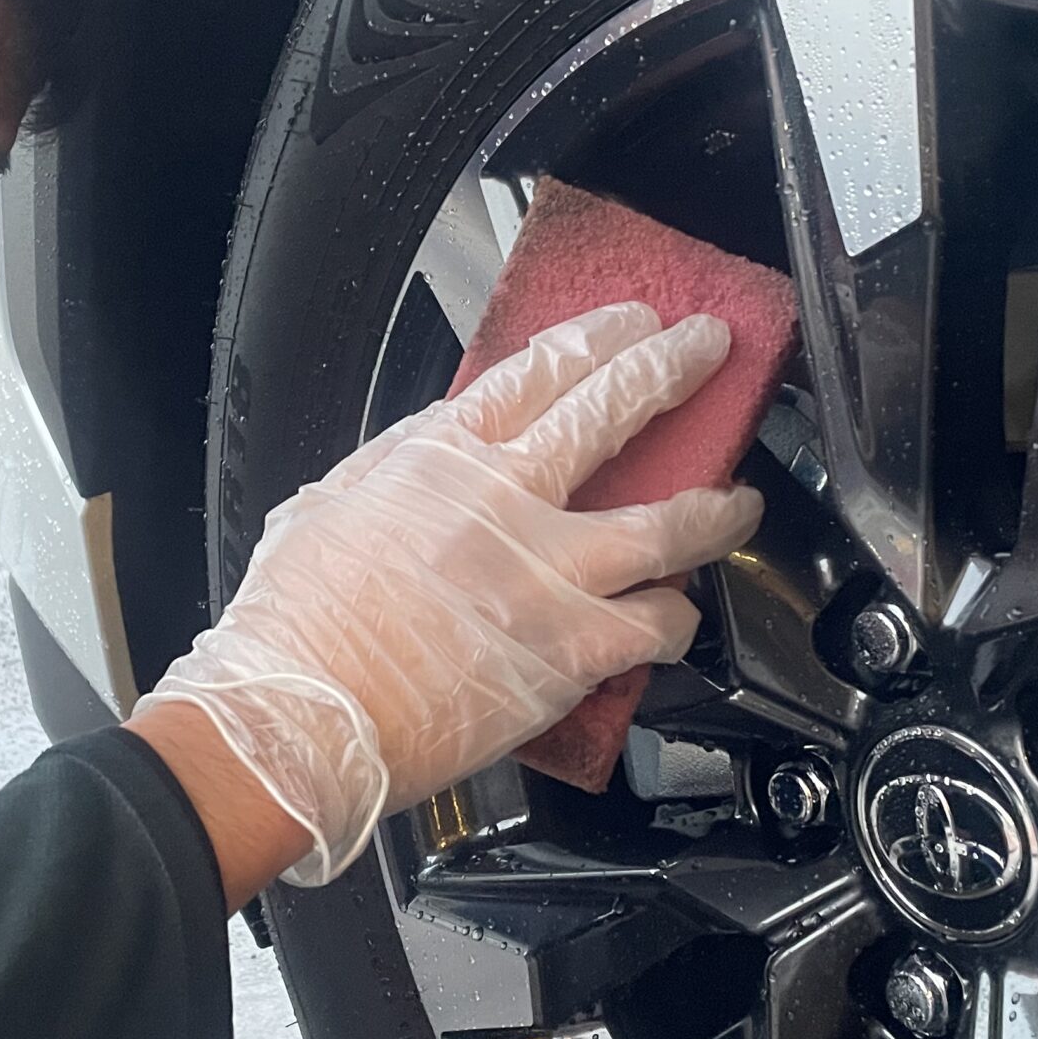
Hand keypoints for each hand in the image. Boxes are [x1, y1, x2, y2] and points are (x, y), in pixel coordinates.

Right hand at [130, 301, 762, 886]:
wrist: (306, 717)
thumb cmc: (297, 631)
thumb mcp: (324, 506)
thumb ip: (391, 466)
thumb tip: (432, 443)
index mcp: (443, 458)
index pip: (539, 370)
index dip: (596, 336)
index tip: (628, 322)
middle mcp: (510, 503)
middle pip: (616, 409)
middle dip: (673, 367)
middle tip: (706, 349)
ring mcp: (552, 575)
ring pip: (669, 522)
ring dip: (717, 505)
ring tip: (740, 500)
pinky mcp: (575, 651)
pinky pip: (659, 623)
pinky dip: (679, 616)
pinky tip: (683, 615)